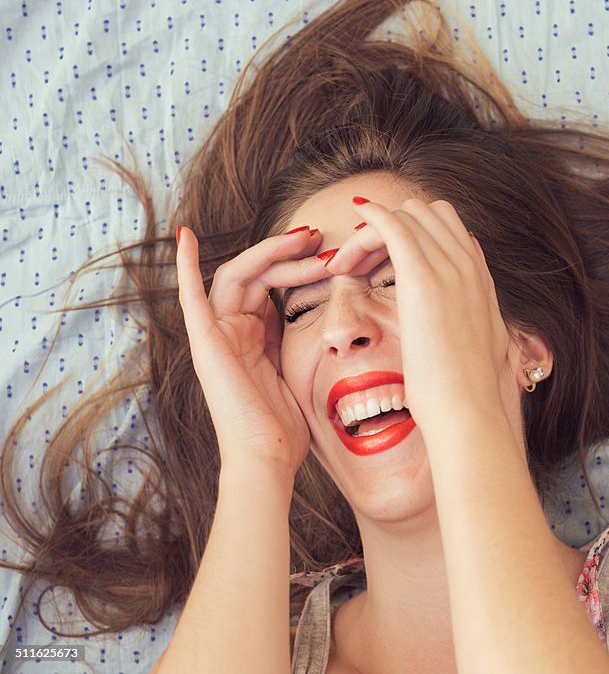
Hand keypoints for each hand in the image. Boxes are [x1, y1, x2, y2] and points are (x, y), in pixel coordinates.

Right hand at [175, 226, 330, 476]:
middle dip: (291, 253)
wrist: (269, 459)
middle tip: (323, 236)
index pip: (273, 282)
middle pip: (259, 272)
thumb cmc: (290, 425)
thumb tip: (339, 314)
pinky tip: (184, 235)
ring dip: (273, 253)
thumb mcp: (304, 369)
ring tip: (308, 239)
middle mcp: (233, 328)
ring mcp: (217, 334)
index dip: (298, 262)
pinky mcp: (206, 343)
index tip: (333, 250)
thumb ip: (306, 338)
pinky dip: (184, 266)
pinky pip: (190, 298)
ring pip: (240, 274)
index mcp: (257, 334)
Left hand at [325, 198, 518, 444]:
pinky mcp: (422, 277)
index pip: (448, 231)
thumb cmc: (469, 393)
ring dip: (371, 232)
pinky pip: (390, 225)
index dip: (414, 238)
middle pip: (429, 214)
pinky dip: (367, 221)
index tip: (382, 264)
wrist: (468, 410)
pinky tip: (345, 241)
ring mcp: (448, 268)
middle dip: (392, 228)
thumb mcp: (487, 348)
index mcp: (481, 282)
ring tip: (344, 264)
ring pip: (407, 215)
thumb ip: (477, 321)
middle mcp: (468, 266)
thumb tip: (472, 311)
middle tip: (359, 262)